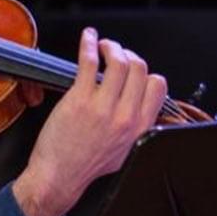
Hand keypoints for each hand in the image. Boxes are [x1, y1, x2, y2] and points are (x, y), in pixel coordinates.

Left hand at [12, 27, 166, 215]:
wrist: (59, 177)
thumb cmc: (86, 165)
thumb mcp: (123, 151)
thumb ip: (134, 128)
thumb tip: (138, 109)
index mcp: (139, 127)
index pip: (157, 85)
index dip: (145, 71)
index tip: (132, 68)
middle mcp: (125, 116)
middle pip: (140, 68)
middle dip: (128, 54)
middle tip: (114, 52)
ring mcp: (103, 107)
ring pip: (119, 62)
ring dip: (111, 46)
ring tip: (101, 45)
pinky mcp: (79, 100)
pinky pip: (89, 62)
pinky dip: (89, 44)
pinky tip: (88, 38)